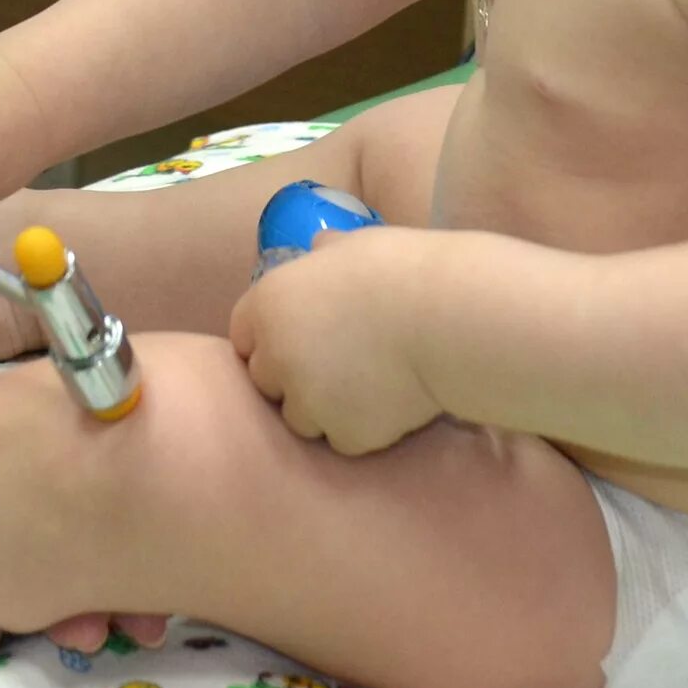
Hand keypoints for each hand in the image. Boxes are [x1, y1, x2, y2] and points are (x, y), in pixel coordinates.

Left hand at [226, 228, 443, 455]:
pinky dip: (361, 431)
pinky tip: (390, 405)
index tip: (301, 341)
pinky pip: (343, 440)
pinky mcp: (343, 433)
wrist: (445, 319)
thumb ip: (325, 256)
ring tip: (368, 387)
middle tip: (339, 367)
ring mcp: (307, 400)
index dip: (271, 340)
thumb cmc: (400, 270)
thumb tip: (320, 248)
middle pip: (266, 382)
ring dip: (325, 410)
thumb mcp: (353, 246)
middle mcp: (276, 355)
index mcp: (268, 304)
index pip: (242, 336)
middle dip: (294, 378)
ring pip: (301, 419)